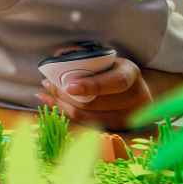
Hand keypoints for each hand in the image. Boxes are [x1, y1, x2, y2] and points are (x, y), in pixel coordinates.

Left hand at [35, 47, 152, 130]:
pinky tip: (53, 103)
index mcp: (131, 74)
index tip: (68, 86)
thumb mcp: (107, 57)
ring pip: (86, 116)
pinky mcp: (116, 128)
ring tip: (45, 93)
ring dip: (62, 104)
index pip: (115, 82)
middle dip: (65, 95)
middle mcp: (134, 98)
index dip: (92, 86)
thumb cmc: (116, 69)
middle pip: (94, 104)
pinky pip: (86, 122)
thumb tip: (57, 56)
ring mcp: (127, 117)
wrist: (137, 90)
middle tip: (47, 83)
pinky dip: (67, 112)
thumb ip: (84, 55)